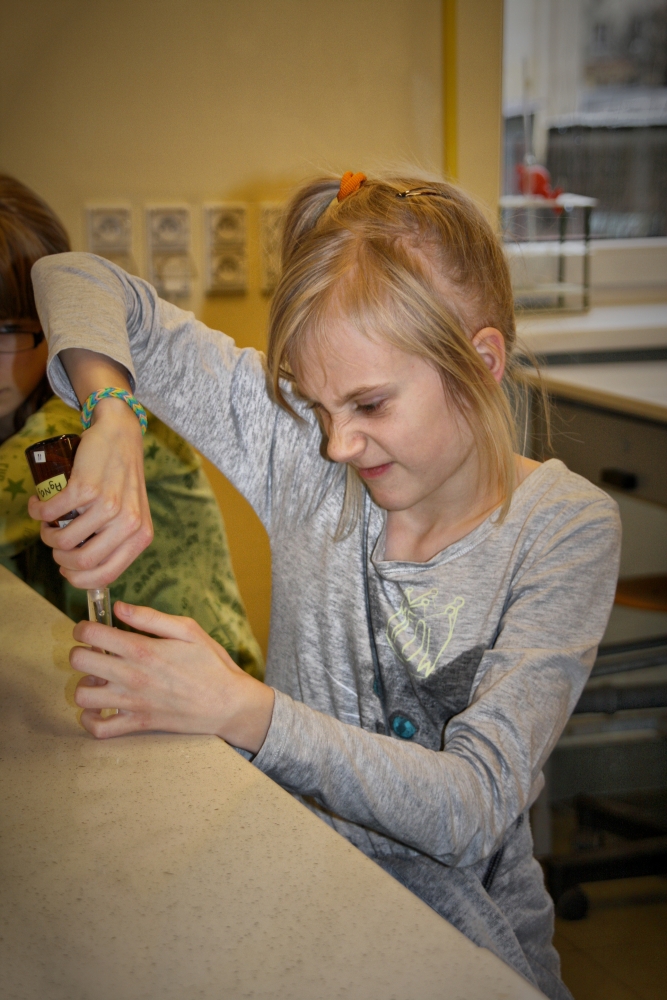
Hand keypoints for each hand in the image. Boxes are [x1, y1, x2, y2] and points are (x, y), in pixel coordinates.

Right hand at [28, 397, 152, 588]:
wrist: (121, 436)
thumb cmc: (122, 478)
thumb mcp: (132, 514)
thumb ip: (118, 541)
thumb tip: (86, 571)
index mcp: (140, 536)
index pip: (106, 576)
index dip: (79, 579)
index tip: (66, 569)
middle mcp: (128, 524)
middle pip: (81, 563)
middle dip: (59, 557)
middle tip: (55, 542)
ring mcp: (108, 506)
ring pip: (63, 540)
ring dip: (46, 534)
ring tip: (47, 521)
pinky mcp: (87, 488)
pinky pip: (51, 512)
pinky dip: (37, 511)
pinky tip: (38, 504)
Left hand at [71, 602, 274, 751]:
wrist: (229, 703)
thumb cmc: (211, 664)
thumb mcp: (188, 630)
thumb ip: (150, 617)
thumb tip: (119, 607)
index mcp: (142, 649)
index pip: (91, 634)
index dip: (84, 627)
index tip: (92, 629)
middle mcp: (131, 676)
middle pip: (79, 661)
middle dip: (81, 651)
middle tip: (96, 652)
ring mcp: (132, 702)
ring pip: (82, 696)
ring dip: (85, 684)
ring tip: (100, 678)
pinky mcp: (138, 723)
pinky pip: (100, 729)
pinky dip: (91, 720)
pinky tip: (101, 707)